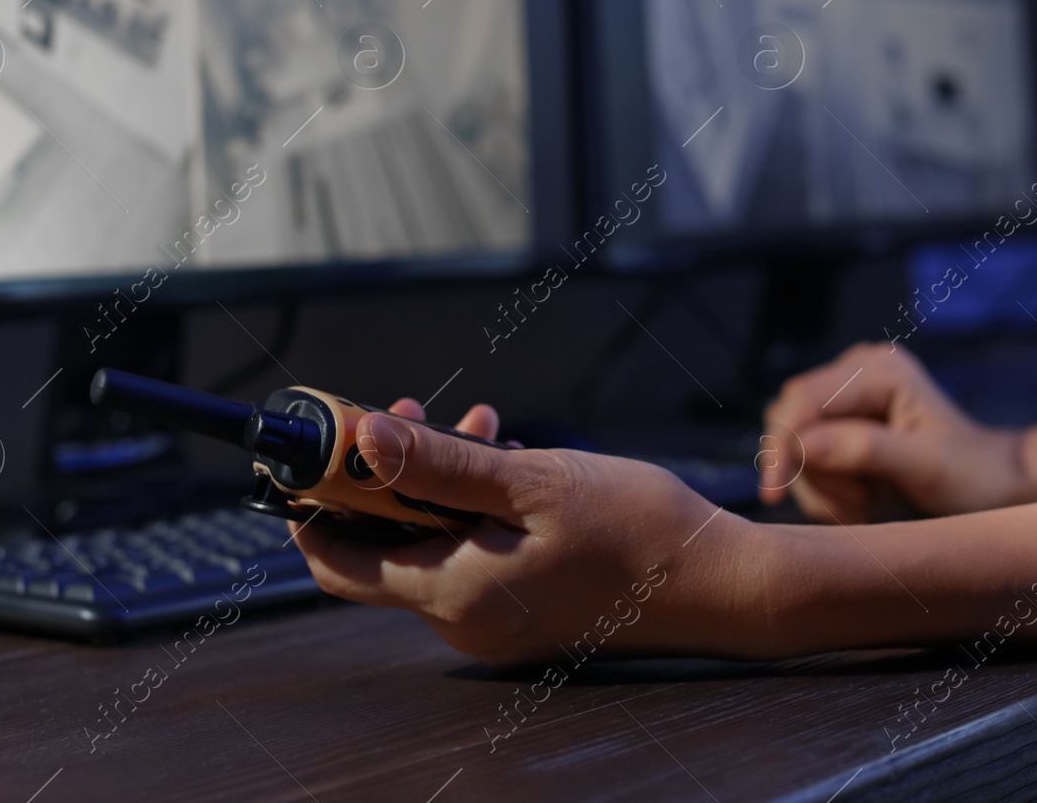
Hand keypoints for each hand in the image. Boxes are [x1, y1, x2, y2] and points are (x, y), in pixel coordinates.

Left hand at [290, 399, 769, 664]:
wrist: (721, 584)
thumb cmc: (637, 531)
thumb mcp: (531, 482)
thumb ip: (440, 467)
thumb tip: (361, 444)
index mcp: (454, 593)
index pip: (340, 564)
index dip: (315, 507)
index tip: (319, 452)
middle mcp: (464, 621)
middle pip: (386, 548)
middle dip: (388, 478)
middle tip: (410, 415)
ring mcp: (496, 622)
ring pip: (434, 545)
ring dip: (439, 485)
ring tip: (478, 428)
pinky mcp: (526, 611)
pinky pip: (473, 558)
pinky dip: (475, 509)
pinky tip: (508, 465)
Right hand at [759, 343, 1027, 522]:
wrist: (992, 484)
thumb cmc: (969, 474)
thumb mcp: (923, 466)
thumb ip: (864, 450)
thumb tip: (801, 446)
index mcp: (878, 370)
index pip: (804, 399)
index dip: (782, 445)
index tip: (774, 493)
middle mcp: (857, 371)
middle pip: (792, 420)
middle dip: (810, 471)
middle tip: (853, 507)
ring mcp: (848, 394)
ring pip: (795, 442)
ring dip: (819, 485)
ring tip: (862, 507)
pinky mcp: (843, 419)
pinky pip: (807, 454)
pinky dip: (825, 486)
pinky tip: (858, 502)